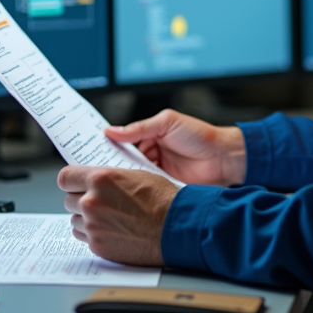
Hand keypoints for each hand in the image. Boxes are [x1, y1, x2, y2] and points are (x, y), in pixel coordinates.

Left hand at [59, 166, 179, 266]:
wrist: (176, 227)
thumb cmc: (161, 199)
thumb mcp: (132, 174)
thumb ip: (106, 178)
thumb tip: (92, 181)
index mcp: (99, 179)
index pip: (65, 178)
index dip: (70, 181)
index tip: (74, 184)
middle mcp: (91, 202)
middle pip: (68, 200)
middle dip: (81, 200)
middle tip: (99, 202)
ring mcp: (93, 226)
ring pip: (75, 220)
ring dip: (86, 219)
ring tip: (109, 217)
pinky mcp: (97, 245)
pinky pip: (84, 237)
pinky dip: (93, 234)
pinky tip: (112, 230)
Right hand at [104, 109, 246, 185]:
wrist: (223, 158)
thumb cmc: (200, 135)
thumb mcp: (167, 123)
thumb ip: (139, 128)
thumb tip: (112, 130)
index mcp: (150, 134)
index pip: (123, 138)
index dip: (108, 142)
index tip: (89, 146)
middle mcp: (151, 151)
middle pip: (124, 158)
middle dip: (111, 161)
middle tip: (95, 167)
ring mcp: (156, 169)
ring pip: (132, 173)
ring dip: (123, 175)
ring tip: (107, 179)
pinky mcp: (162, 184)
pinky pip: (144, 186)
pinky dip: (136, 187)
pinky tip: (126, 189)